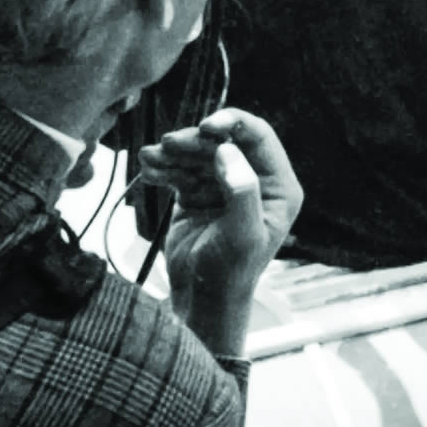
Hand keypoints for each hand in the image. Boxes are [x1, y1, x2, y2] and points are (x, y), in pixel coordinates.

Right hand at [139, 108, 301, 351]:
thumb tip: (227, 150)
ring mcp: (223, 186)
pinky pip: (180, 171)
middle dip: (195, 141)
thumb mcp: (243, 235)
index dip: (232, 123)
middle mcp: (254, 180)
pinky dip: (163, 168)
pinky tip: (148, 171)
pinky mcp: (197, 195)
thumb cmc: (230, 275)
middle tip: (167, 144)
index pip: (258, 137)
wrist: (201, 303)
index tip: (205, 126)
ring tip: (149, 157)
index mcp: (278, 186)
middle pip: (223, 143)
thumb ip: (242, 191)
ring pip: (198, 154)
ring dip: (173, 153)